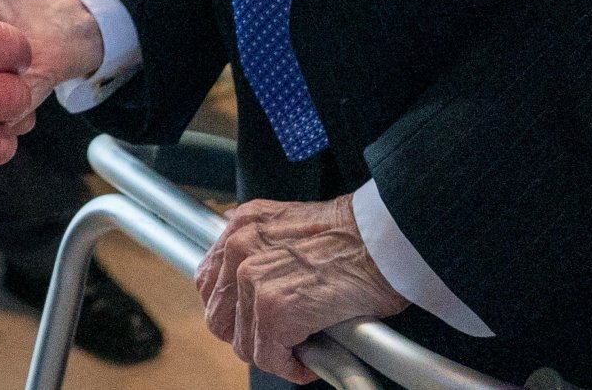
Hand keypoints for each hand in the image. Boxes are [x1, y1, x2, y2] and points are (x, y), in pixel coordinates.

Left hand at [196, 194, 407, 382]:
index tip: (254, 321)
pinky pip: (269, 358)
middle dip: (250, 336)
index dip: (232, 311)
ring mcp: (253, 280)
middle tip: (282, 339)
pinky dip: (292, 367)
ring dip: (275, 352)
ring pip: (245, 344)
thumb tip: (249, 272)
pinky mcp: (274, 310)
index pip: (210, 284)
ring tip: (304, 343)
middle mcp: (239, 248)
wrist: (381, 241)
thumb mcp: (289, 225)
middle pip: (219, 320)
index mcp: (241, 226)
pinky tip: (315, 356)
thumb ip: (262, 245)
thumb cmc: (351, 237)